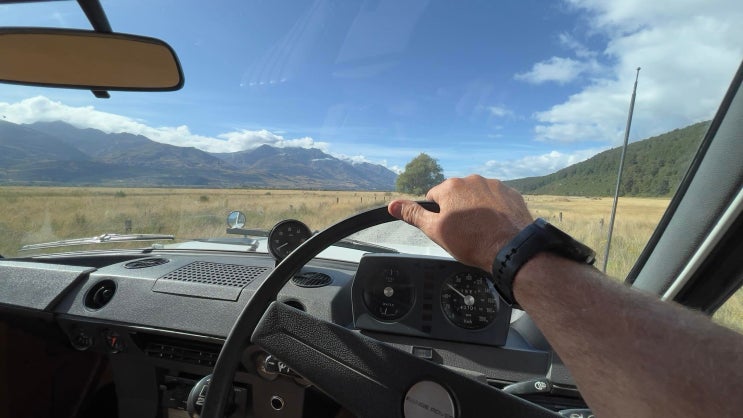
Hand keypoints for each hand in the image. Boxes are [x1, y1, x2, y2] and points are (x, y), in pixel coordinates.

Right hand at [388, 175, 532, 271]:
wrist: (511, 249)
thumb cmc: (471, 241)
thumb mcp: (435, 230)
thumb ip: (413, 214)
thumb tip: (392, 204)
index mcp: (450, 187)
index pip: (434, 197)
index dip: (438, 215)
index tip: (447, 228)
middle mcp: (472, 180)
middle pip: (457, 194)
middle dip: (458, 209)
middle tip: (464, 232)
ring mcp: (494, 185)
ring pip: (478, 196)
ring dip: (477, 208)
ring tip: (482, 230)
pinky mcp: (512, 194)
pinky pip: (497, 199)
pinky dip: (495, 209)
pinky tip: (497, 226)